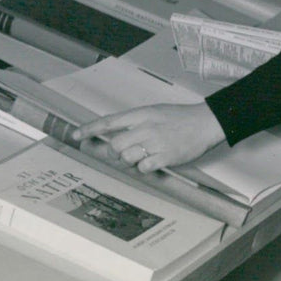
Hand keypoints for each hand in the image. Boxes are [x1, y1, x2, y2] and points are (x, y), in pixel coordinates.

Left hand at [72, 103, 225, 171]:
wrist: (205, 123)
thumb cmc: (180, 118)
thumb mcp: (154, 112)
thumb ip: (135, 122)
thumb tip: (114, 135)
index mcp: (142, 114)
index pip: (109, 122)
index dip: (89, 129)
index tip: (75, 135)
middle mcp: (146, 127)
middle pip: (115, 145)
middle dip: (114, 152)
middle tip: (121, 153)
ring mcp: (155, 142)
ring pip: (127, 158)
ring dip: (130, 161)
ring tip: (143, 155)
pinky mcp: (165, 157)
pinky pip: (143, 168)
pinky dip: (144, 167)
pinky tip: (154, 161)